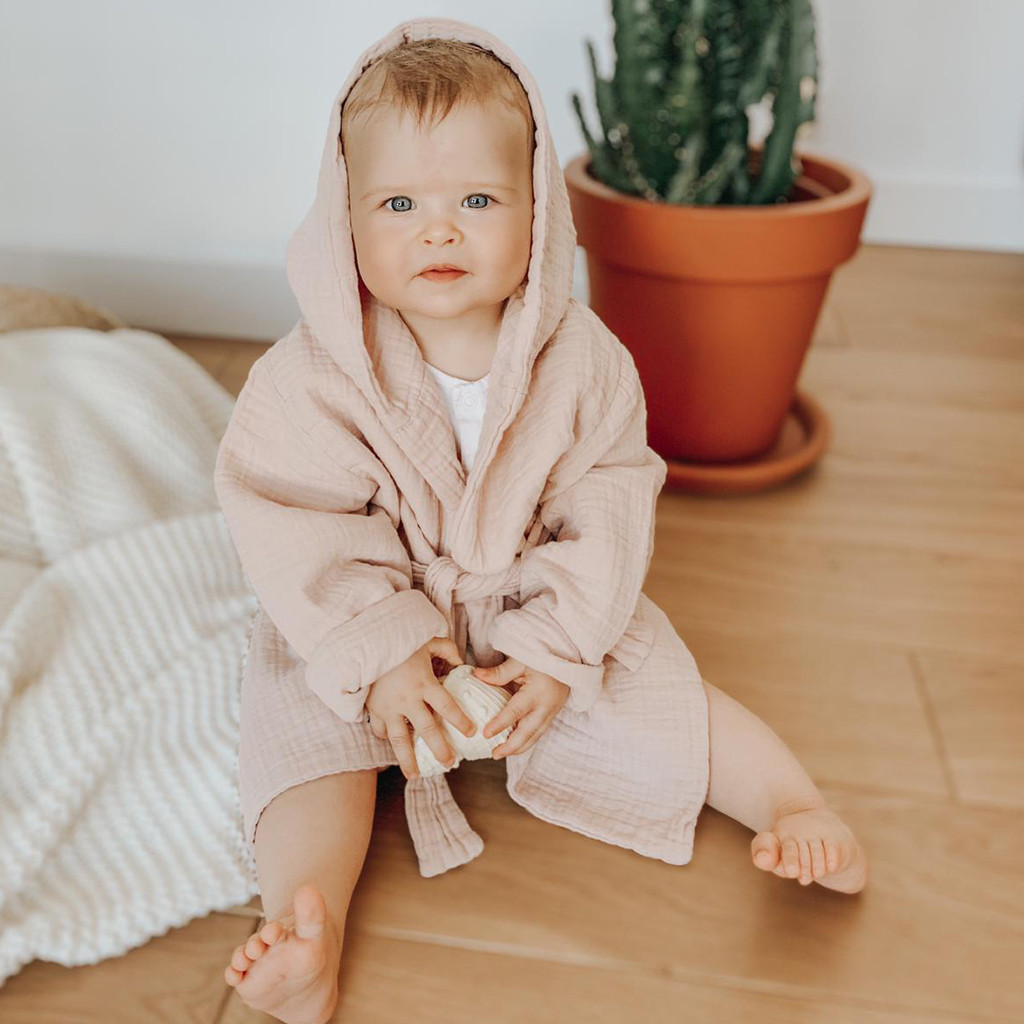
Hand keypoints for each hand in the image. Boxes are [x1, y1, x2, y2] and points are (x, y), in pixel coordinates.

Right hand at [365, 636, 476, 779]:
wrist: (365, 644)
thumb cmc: (400, 642)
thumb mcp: (427, 641)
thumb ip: (448, 650)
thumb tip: (463, 663)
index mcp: (424, 683)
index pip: (447, 706)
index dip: (460, 721)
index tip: (472, 732)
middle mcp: (407, 699)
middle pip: (427, 730)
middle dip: (440, 749)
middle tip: (450, 763)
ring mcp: (388, 707)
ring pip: (400, 739)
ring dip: (408, 759)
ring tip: (415, 776)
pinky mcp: (373, 709)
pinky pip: (380, 730)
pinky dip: (387, 739)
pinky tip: (394, 748)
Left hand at [471, 657, 569, 758]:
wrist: (568, 660)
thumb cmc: (543, 657)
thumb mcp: (521, 661)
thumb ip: (500, 672)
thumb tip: (477, 676)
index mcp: (537, 693)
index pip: (515, 712)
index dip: (500, 724)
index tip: (486, 734)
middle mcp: (545, 707)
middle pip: (528, 733)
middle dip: (511, 747)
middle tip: (494, 754)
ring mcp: (551, 713)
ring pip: (535, 736)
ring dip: (519, 748)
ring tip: (501, 753)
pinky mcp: (552, 715)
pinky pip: (538, 732)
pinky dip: (526, 741)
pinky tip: (514, 745)